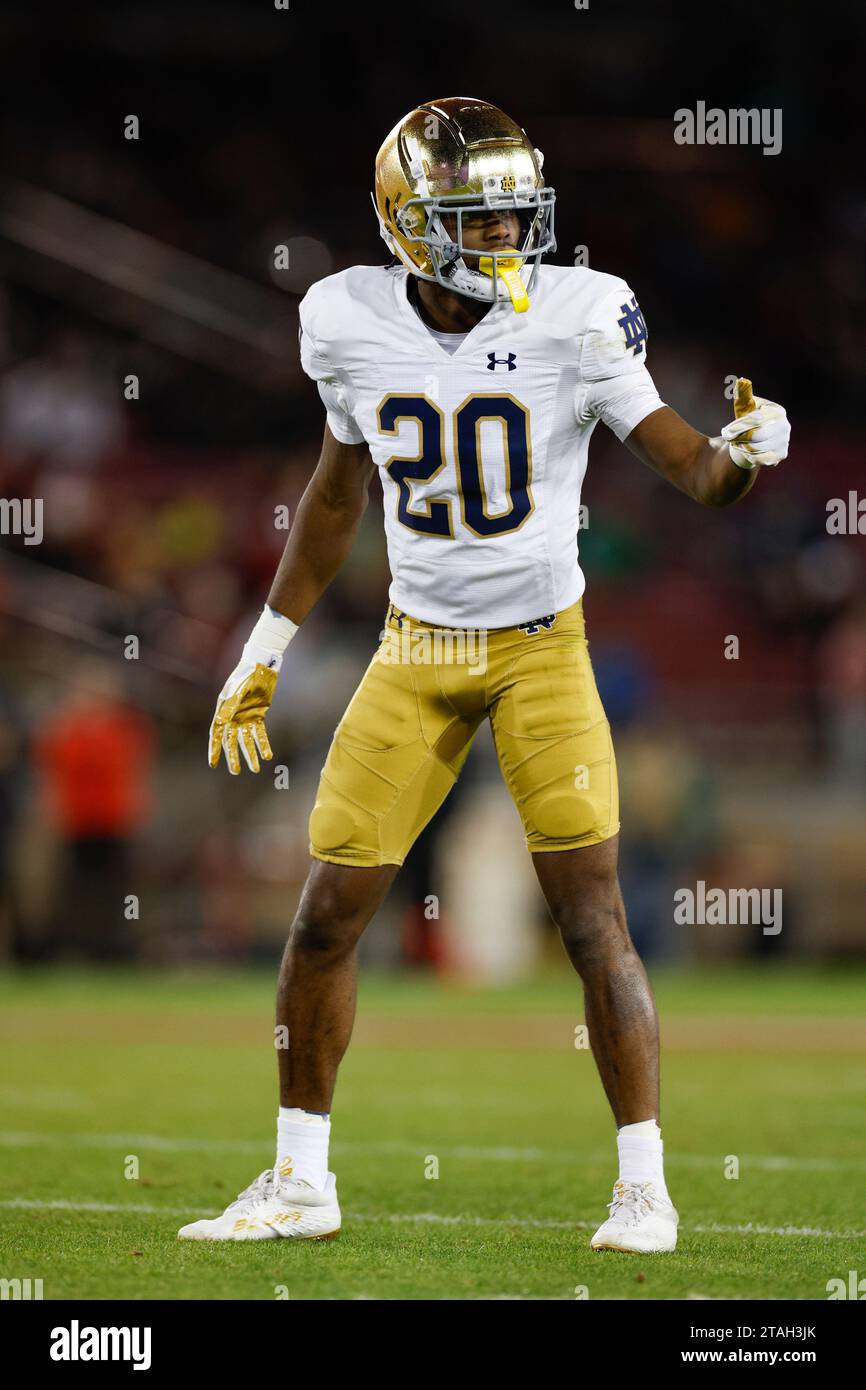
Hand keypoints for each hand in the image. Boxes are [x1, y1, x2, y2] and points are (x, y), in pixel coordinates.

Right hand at [208, 643, 278, 774]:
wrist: (261, 664)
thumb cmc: (245, 675)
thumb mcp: (237, 692)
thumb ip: (230, 707)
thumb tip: (223, 723)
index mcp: (223, 711)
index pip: (216, 734)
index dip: (214, 749)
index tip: (213, 764)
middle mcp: (232, 716)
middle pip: (232, 741)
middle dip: (234, 757)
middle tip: (236, 772)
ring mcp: (245, 716)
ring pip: (247, 740)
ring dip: (251, 754)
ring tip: (255, 769)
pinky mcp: (258, 714)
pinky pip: (260, 733)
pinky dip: (263, 744)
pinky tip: (267, 755)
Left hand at [721, 377, 790, 468]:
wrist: (756, 442)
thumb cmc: (748, 421)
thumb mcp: (744, 408)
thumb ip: (743, 395)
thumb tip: (741, 380)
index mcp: (777, 412)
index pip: (754, 420)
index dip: (737, 427)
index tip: (725, 432)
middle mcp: (784, 426)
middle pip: (755, 435)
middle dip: (739, 438)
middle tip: (729, 439)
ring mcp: (784, 441)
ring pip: (756, 448)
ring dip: (742, 447)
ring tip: (738, 444)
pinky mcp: (781, 454)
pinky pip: (760, 458)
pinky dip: (749, 457)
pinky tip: (747, 452)